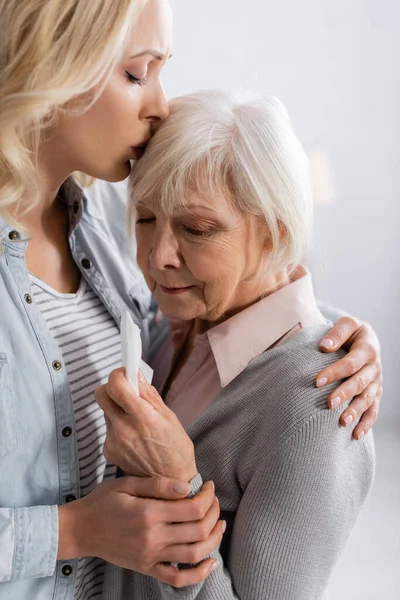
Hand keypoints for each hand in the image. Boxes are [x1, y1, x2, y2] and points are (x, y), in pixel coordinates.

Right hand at [58, 477, 222, 586]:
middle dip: (214, 514)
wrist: (81, 530)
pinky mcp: (147, 568)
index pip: (192, 508)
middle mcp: (152, 538)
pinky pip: (177, 579)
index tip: (209, 486)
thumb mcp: (127, 483)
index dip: (208, 497)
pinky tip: (210, 562)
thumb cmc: (104, 501)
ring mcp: (150, 556)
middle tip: (214, 501)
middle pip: (198, 530)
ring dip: (213, 539)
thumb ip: (157, 484)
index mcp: (149, 513)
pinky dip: (198, 574)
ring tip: (219, 524)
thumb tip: (187, 486)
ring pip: (194, 554)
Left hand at [96, 368, 196, 481]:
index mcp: (142, 417)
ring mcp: (114, 441)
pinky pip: (109, 429)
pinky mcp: (109, 452)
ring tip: (137, 421)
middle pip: (101, 395)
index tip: (126, 373)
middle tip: (126, 391)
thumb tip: (136, 374)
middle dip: (112, 388)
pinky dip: (118, 427)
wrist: (171, 483)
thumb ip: (149, 394)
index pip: (115, 385)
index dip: (118, 374)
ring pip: (106, 412)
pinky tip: (134, 437)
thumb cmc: (176, 449)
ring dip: (117, 409)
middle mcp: (124, 429)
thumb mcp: (169, 417)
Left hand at [315, 317, 381, 439]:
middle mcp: (375, 366)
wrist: (365, 338)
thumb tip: (324, 347)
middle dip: (344, 394)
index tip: (316, 382)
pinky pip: (374, 410)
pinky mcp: (376, 392)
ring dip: (356, 411)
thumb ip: (336, 333)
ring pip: (368, 399)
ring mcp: (376, 381)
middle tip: (328, 403)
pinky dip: (367, 423)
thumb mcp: (347, 323)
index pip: (351, 363)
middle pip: (360, 383)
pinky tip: (356, 435)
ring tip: (342, 422)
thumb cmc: (351, 332)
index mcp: (368, 348)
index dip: (334, 372)